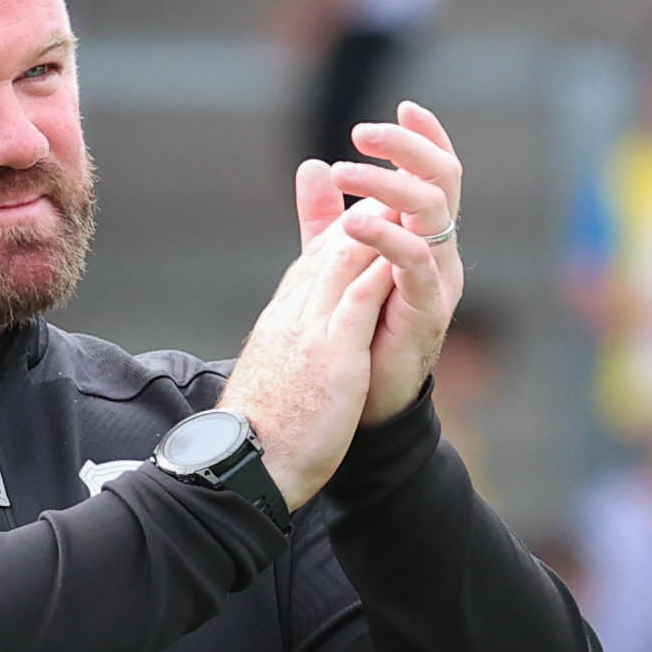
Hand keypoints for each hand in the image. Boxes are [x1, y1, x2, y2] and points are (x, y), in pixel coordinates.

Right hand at [218, 220, 400, 509]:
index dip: (344, 233)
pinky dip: (382, 266)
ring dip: (377, 225)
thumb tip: (299, 345)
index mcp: (284, 321)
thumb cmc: (260, 433)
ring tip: (407, 200)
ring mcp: (311, 329)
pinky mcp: (332, 351)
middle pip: (330, 248)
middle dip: (364, 213)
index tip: (370, 213)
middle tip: (396, 185)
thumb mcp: (277, 377)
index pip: (314, 261)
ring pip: (345, 258)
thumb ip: (290, 348)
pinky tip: (406, 247)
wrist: (244, 466)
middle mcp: (294, 313)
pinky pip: (361, 296)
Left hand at [303, 99, 465, 423]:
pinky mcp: (426, 311)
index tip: (403, 107)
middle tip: (363, 131)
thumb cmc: (357, 330)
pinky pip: (416, 263)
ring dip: (389, 186)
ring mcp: (438, 281)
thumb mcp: (335, 264)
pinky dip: (388, 237)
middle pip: (442, 181)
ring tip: (347, 173)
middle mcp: (440, 252)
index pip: (436, 175)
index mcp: (424, 237)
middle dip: (407, 148)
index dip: (425, 139)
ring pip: (432, 213)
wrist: (361, 401)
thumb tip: (311, 166)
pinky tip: (355, 223)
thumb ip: (325, 219)